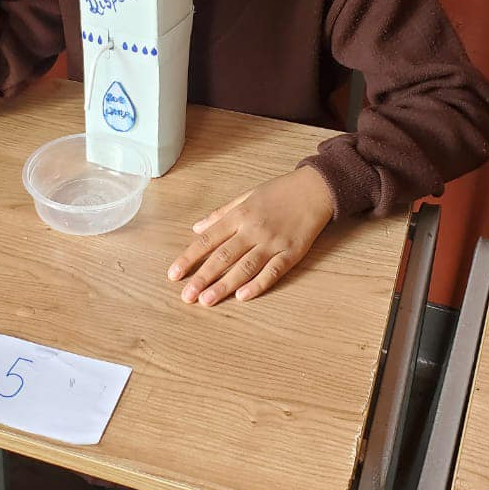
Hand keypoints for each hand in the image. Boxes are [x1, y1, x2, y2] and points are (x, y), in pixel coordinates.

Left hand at [167, 166, 334, 305]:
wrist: (315, 189)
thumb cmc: (279, 192)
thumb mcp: (246, 196)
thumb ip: (221, 214)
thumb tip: (196, 227)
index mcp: (239, 215)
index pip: (208, 239)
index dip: (189, 257)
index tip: (174, 274)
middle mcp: (253, 229)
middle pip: (223, 256)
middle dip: (202, 277)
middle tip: (186, 296)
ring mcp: (273, 242)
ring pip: (244, 266)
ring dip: (224, 285)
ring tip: (207, 300)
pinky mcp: (292, 252)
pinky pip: (273, 271)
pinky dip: (258, 284)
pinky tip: (243, 296)